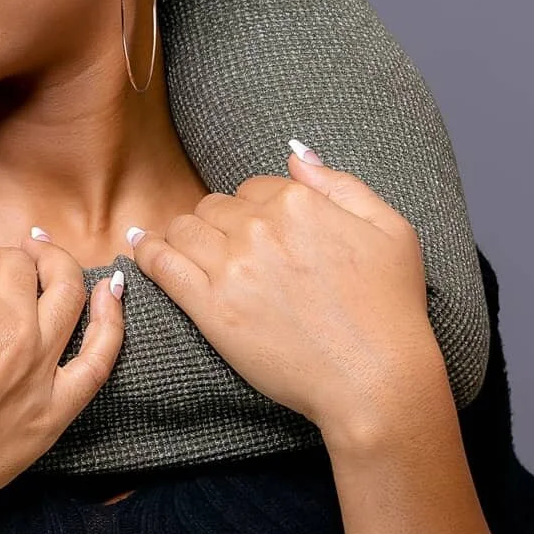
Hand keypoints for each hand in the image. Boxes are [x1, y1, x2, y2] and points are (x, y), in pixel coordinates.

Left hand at [128, 145, 446, 441]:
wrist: (376, 379)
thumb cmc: (390, 308)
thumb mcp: (391, 229)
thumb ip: (340, 184)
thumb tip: (296, 154)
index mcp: (299, 203)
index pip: (254, 188)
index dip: (257, 209)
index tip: (263, 234)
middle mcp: (259, 227)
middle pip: (216, 206)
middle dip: (221, 223)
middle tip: (232, 251)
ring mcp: (231, 266)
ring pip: (185, 228)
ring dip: (186, 236)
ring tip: (185, 249)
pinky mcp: (210, 306)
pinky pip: (162, 263)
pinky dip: (148, 251)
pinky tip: (142, 247)